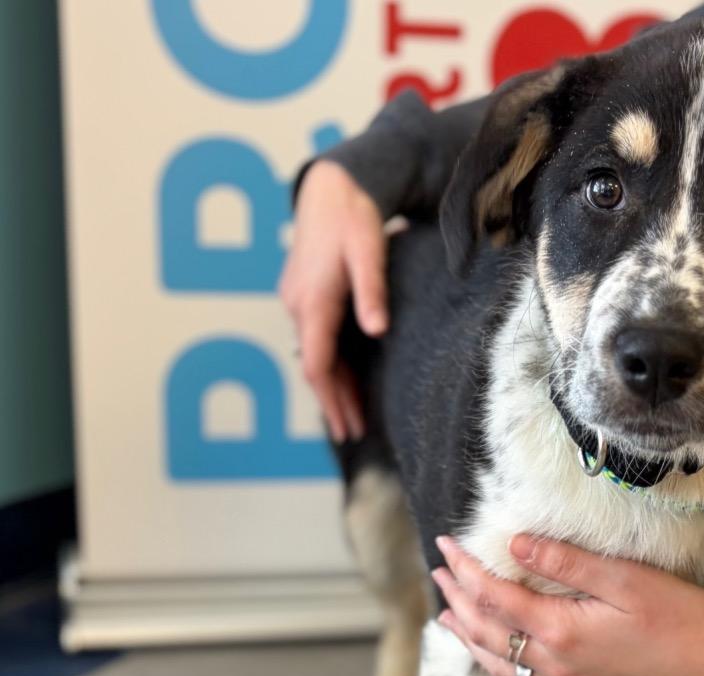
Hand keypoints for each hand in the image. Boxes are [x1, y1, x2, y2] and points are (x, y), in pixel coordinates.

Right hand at [279, 160, 387, 441]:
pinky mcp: (306, 294)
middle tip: (354, 434)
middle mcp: (298, 305)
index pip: (317, 364)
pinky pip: (317, 339)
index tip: (348, 427)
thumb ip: (372, 292)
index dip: (332, 400)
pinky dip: (332, 363)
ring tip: (354, 415)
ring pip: (316, 354)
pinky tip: (348, 378)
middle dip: (334, 402)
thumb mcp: (369, 252)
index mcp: (312, 302)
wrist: (332, 186)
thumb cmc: (354, 217)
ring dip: (334, 385)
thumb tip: (377, 331)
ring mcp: (298, 300)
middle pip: (315, 366)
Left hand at [431, 535, 703, 675]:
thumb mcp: (626, 579)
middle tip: (439, 573)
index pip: (494, 597)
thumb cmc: (679, 619)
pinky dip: (496, 661)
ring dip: (470, 637)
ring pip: (499, 664)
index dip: (466, 570)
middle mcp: (554, 666)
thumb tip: (514, 545)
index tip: (446, 546)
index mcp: (561, 632)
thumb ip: (567, 561)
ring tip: (448, 618)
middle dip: (459, 600)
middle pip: (487, 632)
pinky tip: (496, 651)